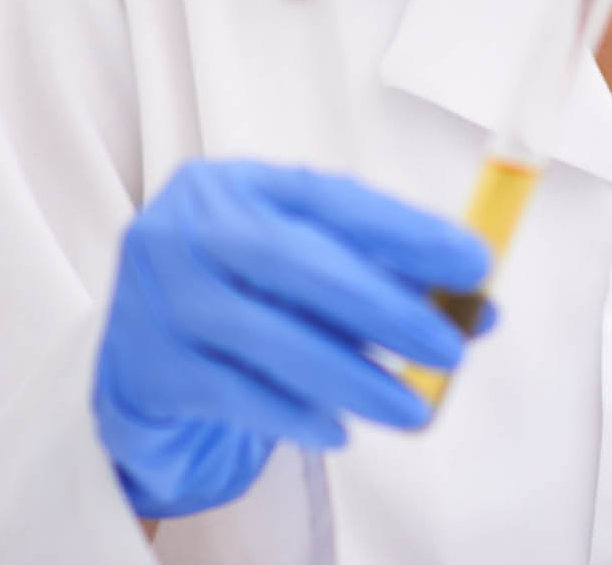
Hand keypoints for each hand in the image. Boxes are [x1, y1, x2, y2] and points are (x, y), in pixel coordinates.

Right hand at [92, 158, 494, 517]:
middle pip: (295, 261)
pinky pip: (237, 394)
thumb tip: (478, 307)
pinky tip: (342, 428)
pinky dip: (296, 413)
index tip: (474, 260)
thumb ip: (382, 273)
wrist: (133, 342)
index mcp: (239, 183)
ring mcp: (162, 297)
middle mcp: (191, 228)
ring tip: (414, 404)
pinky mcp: (150, 367)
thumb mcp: (301, 256)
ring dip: (354, 376)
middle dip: (384, 305)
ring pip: (268, 337)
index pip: (332, 197)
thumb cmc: (242, 287)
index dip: (406, 229)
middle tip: (451, 343)